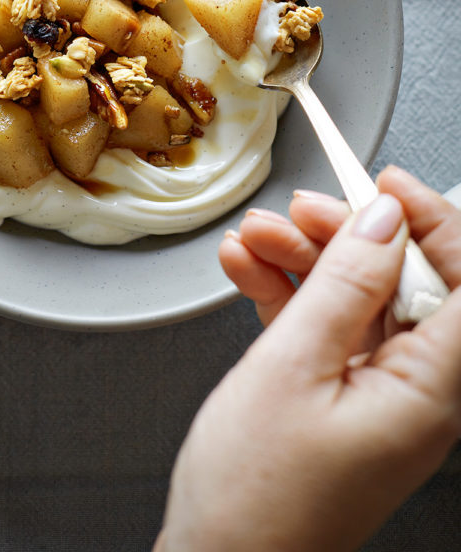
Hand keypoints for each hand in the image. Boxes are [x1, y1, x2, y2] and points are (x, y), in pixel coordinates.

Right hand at [156, 168, 460, 551]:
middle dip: (348, 237)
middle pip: (404, 283)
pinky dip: (288, 295)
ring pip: (358, 300)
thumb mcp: (292, 367)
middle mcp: (417, 393)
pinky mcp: (340, 400)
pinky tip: (249, 270)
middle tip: (299, 211)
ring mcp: (377, 397)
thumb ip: (343, 284)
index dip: (433, 222)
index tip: (386, 185)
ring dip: (305, 260)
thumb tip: (383, 221)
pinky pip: (327, 329)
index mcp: (431, 391)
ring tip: (254, 239)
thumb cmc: (255, 497)